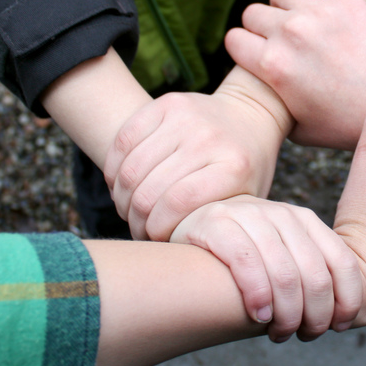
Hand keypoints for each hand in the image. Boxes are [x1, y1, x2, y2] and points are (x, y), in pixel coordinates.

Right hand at [103, 86, 285, 240]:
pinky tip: (120, 183)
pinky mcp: (167, 103)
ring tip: (128, 209)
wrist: (250, 114)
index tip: (156, 240)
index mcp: (234, 167)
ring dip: (121, 196)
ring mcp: (187, 116)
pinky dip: (114, 168)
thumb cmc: (245, 170)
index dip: (156, 229)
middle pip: (150, 189)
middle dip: (135, 218)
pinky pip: (123, 139)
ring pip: (131, 168)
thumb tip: (178, 262)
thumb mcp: (245, 201)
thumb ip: (217, 226)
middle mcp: (209, 138)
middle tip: (138, 229)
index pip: (178, 205)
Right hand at [170, 195, 362, 341]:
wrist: (188, 230)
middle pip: (316, 276)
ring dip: (287, 315)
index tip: (339, 327)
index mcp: (305, 220)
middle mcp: (282, 214)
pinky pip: (246, 263)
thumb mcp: (281, 256)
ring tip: (279, 333)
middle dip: (315, 316)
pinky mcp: (216, 222)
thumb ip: (308, 274)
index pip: (344, 262)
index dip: (347, 301)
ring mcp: (249, 215)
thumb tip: (342, 318)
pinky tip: (258, 316)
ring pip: (285, 275)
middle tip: (304, 335)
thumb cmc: (242, 257)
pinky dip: (258, 296)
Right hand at [226, 0, 365, 149]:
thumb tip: (254, 96)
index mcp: (272, 66)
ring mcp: (318, 13)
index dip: (243, 49)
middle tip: (278, 41)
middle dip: (260, 28)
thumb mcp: (296, 129)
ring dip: (282, 4)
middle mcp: (290, 34)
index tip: (256, 55)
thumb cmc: (345, 123)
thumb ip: (269, 107)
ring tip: (295, 19)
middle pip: (252, 14)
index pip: (233, 40)